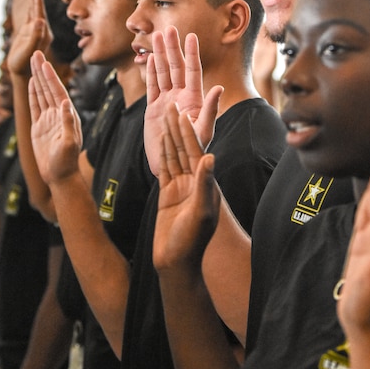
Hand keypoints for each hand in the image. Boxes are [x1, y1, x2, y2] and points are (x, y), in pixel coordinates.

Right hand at [8, 0, 51, 76]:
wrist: (22, 73)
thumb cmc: (25, 64)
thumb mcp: (31, 50)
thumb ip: (36, 35)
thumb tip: (39, 20)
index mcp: (44, 33)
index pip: (41, 14)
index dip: (37, 2)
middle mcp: (41, 30)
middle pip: (39, 10)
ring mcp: (35, 30)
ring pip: (34, 12)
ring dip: (33, 0)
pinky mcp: (28, 32)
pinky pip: (29, 16)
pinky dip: (29, 7)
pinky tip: (29, 1)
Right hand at [29, 50, 82, 185]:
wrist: (60, 177)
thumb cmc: (66, 162)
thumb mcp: (69, 143)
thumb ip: (67, 123)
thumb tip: (66, 103)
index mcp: (67, 114)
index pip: (57, 91)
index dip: (50, 76)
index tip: (44, 62)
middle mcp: (59, 113)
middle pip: (49, 87)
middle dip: (42, 70)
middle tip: (36, 53)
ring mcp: (48, 119)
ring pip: (42, 94)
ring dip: (37, 78)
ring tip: (33, 62)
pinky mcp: (39, 126)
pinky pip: (35, 106)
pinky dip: (34, 93)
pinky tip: (32, 82)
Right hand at [144, 27, 222, 174]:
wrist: (173, 166)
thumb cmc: (192, 151)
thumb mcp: (203, 132)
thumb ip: (210, 110)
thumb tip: (218, 88)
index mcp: (194, 100)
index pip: (192, 71)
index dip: (191, 53)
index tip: (191, 36)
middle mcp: (180, 97)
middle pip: (176, 67)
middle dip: (173, 47)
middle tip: (168, 28)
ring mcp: (166, 102)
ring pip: (163, 73)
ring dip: (161, 55)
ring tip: (157, 36)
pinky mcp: (154, 109)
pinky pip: (153, 86)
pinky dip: (151, 72)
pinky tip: (151, 57)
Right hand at [153, 104, 219, 273]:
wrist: (176, 263)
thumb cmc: (192, 242)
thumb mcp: (200, 213)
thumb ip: (205, 185)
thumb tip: (210, 157)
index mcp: (205, 183)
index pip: (195, 151)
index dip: (188, 131)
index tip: (182, 112)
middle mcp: (195, 181)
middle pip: (184, 149)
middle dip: (178, 127)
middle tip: (172, 105)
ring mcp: (181, 187)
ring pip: (174, 156)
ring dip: (169, 136)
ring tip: (164, 117)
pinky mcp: (168, 194)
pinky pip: (165, 169)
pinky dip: (162, 153)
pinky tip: (159, 139)